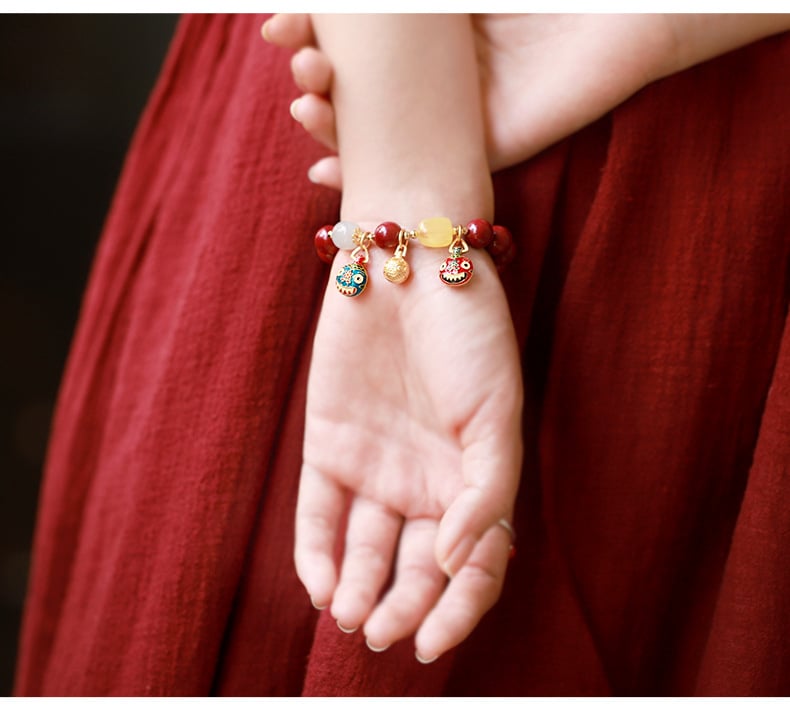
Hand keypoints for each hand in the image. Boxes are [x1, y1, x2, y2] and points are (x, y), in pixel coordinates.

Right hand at [263, 13, 789, 188]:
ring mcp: (453, 121)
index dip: (309, 36)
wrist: (625, 11)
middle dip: (313, 78)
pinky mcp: (478, 154)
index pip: (351, 45)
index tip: (278, 28)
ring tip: (307, 104)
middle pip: (352, 91)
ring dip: (327, 127)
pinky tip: (325, 173)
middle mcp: (433, 83)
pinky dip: (361, 181)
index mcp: (427, 39)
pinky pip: (410, 176)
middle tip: (303, 64)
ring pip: (372, 136)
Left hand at [296, 243, 521, 661]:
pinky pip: (318, 513)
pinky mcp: (329, 445)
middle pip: (413, 567)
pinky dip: (316, 553)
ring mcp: (377, 466)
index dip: (457, 611)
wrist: (411, 267)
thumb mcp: (497, 419)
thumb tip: (460, 560)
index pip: (471, 568)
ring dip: (355, 589)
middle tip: (377, 634)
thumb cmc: (470, 339)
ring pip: (363, 549)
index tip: (429, 644)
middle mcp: (425, 482)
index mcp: (474, 481)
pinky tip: (318, 586)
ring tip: (347, 616)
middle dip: (398, 607)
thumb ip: (484, 495)